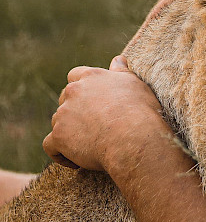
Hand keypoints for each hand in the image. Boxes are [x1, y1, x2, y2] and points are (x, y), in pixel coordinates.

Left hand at [43, 56, 170, 174]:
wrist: (134, 138)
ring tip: (91, 146)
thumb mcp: (135, 84)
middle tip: (94, 125)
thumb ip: (121, 71)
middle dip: (74, 110)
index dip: (82, 88)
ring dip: (69, 132)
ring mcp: (63, 114)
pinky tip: (76, 162)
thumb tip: (118, 59)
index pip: (76, 75)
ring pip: (58, 122)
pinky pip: (51, 146)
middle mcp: (74, 91)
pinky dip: (60, 154)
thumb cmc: (140, 110)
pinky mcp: (58, 137)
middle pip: (64, 98)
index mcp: (91, 77)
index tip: (93, 101)